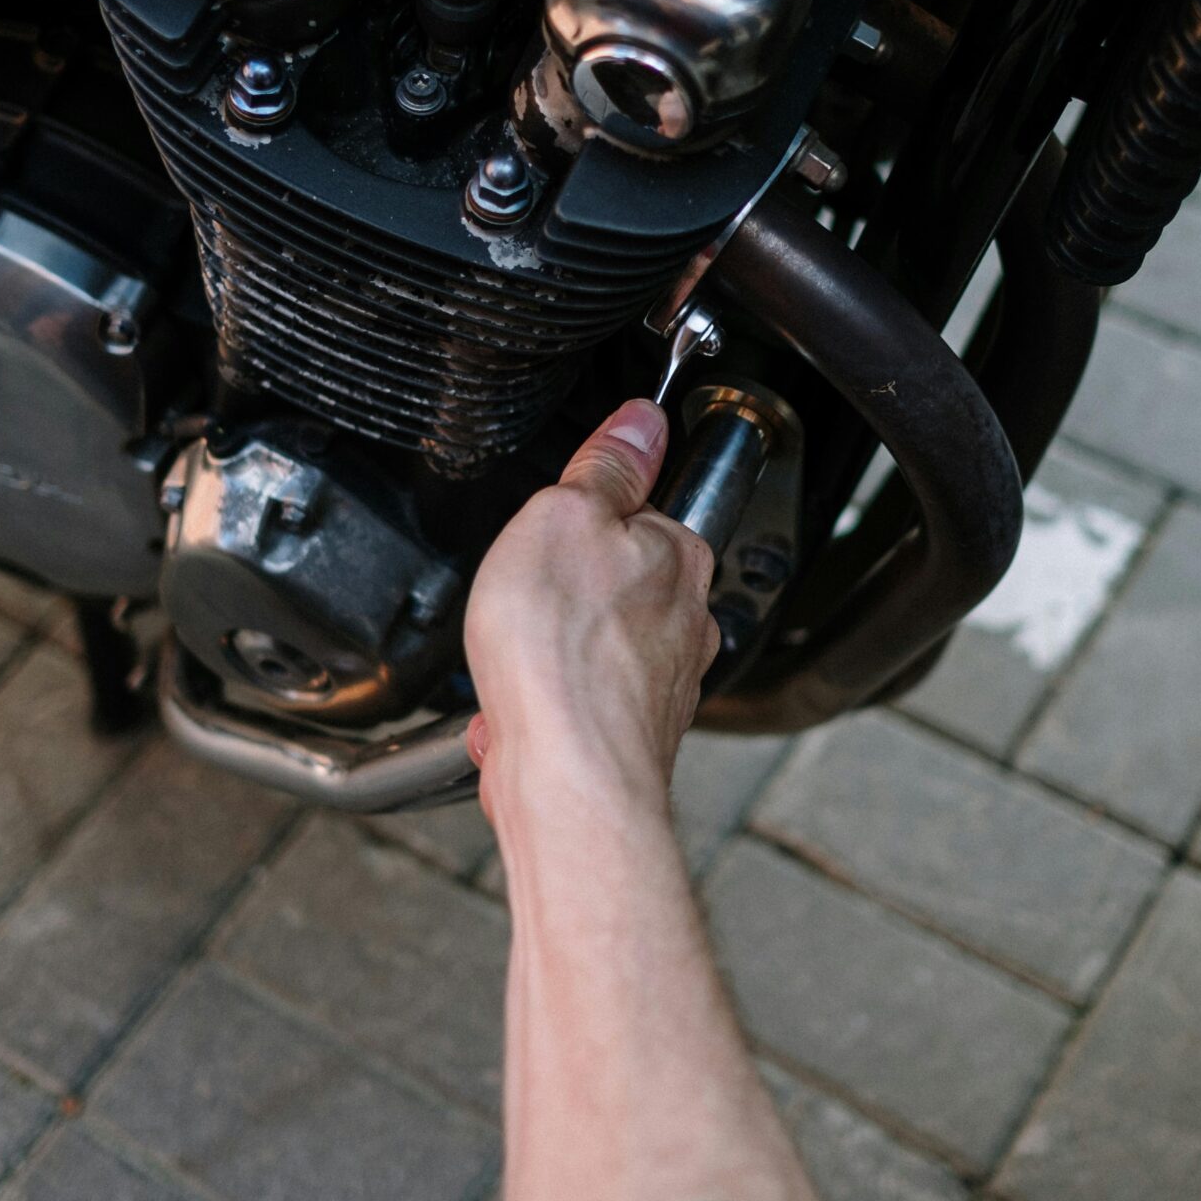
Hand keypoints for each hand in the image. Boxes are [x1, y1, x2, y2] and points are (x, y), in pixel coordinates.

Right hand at [464, 399, 719, 819]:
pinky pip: (569, 704)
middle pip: (614, 579)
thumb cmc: (562, 655)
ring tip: (519, 660)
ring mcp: (658, 683)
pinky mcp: (626, 735)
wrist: (566, 780)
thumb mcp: (564, 516)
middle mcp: (684, 621)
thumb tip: (640, 420)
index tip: (558, 520)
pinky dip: (537, 706)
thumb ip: (605, 468)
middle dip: (560, 590)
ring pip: (587, 646)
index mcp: (679, 555)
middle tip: (525, 596)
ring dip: (543, 652)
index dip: (588, 511)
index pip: (644, 506)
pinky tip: (516, 711)